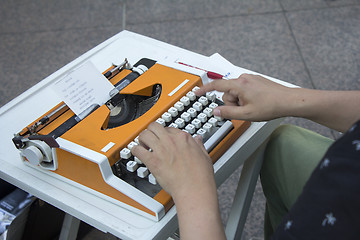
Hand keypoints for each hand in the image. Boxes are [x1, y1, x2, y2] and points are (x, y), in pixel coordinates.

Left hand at [131, 123, 224, 238]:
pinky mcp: (153, 161)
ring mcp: (161, 149)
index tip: (163, 139)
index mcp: (184, 138)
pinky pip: (138, 150)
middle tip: (150, 138)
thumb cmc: (200, 177)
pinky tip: (137, 153)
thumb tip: (198, 140)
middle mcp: (171, 141)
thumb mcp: (204, 156)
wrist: (194, 189)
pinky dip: (135, 150)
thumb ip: (199, 146)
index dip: (164, 134)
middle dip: (150, 131)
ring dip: (142, 139)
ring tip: (142, 145)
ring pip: (145, 135)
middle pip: (154, 126)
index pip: (169, 128)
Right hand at [196, 74, 292, 121]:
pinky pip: (244, 89)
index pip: (216, 85)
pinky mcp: (256, 81)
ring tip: (253, 106)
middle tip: (244, 110)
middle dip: (232, 103)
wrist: (288, 101)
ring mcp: (251, 78)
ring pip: (236, 91)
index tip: (197, 92)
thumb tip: (216, 111)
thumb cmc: (271, 106)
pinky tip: (257, 102)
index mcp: (239, 85)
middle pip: (228, 92)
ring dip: (240, 101)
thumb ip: (228, 113)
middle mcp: (244, 78)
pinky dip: (246, 97)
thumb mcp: (246, 114)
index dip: (205, 90)